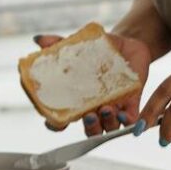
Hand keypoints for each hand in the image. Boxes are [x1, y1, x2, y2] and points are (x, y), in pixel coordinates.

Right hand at [33, 31, 152, 135]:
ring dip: (107, 123)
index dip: (56, 125)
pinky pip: (131, 120)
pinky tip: (123, 113)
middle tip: (88, 116)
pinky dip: (127, 121)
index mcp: (78, 100)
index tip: (52, 122)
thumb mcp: (78, 46)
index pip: (63, 120)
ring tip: (106, 109)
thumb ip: (58, 44)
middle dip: (89, 127)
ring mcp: (114, 108)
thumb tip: (39, 39)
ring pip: (109, 127)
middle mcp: (95, 108)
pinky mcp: (132, 103)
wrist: (127, 45)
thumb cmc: (98, 50)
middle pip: (89, 130)